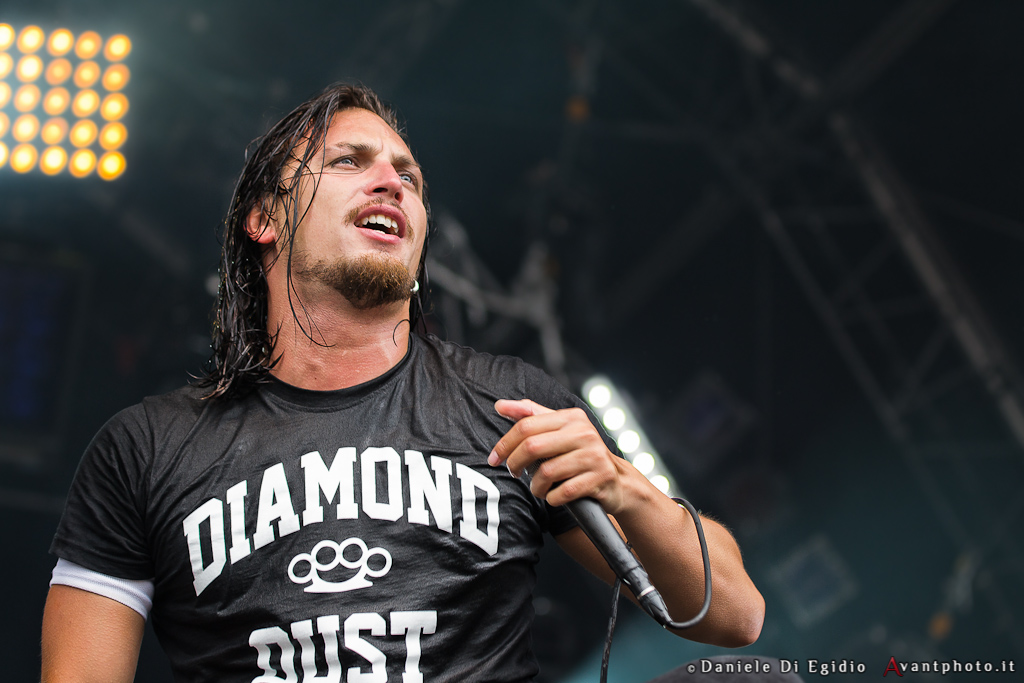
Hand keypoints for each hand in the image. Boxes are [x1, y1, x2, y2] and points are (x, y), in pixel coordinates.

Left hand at [488, 398, 627, 513]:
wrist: (617, 480)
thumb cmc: (581, 454)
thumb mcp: (560, 430)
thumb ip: (531, 415)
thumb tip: (500, 405)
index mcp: (571, 418)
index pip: (526, 425)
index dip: (505, 443)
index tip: (494, 458)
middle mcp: (584, 433)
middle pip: (532, 446)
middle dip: (515, 463)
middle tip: (513, 473)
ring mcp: (593, 455)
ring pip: (546, 472)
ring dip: (535, 486)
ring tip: (538, 488)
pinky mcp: (599, 478)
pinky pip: (563, 492)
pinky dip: (552, 498)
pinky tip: (554, 496)